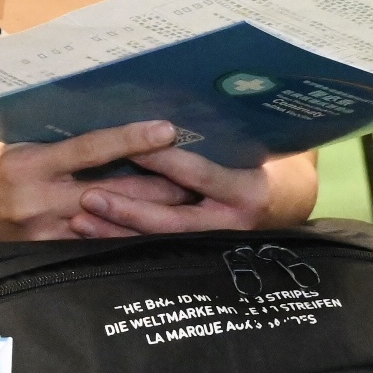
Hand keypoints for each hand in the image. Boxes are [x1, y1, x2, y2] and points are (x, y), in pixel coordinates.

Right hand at [0, 122, 182, 238]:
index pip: (90, 149)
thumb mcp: (15, 143)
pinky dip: (127, 237)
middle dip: (158, 186)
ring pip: (111, 225)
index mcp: (29, 164)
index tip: (167, 131)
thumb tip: (103, 116)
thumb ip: (55, 139)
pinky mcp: (50, 255)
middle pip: (112, 192)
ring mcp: (46, 233)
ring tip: (188, 207)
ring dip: (150, 217)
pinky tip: (155, 233)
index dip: (131, 141)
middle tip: (197, 177)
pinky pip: (97, 246)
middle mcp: (39, 200)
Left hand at [69, 142, 279, 236]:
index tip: (128, 147)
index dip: (163, 162)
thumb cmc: (271, 163)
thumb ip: (221, 138)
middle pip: (171, 221)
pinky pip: (158, 250)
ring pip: (160, 242)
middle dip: (127, 211)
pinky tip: (95, 237)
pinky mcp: (201, 255)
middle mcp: (231, 224)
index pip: (199, 175)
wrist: (292, 203)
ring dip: (118, 232)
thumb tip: (171, 116)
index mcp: (247, 191)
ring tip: (80, 220)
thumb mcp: (256, 146)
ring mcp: (216, 245)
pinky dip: (126, 243)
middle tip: (89, 197)